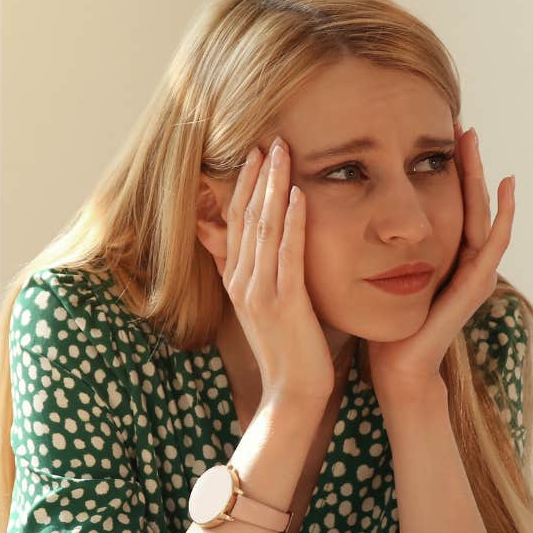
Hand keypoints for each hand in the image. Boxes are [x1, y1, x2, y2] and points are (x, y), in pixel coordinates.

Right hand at [223, 140, 335, 405]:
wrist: (292, 394)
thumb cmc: (289, 349)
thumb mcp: (263, 305)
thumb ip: (249, 272)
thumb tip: (233, 243)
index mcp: (238, 279)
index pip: (236, 220)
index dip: (245, 184)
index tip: (256, 151)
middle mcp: (242, 281)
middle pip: (245, 216)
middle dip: (256, 175)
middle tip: (269, 138)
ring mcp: (259, 292)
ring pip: (263, 228)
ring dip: (272, 187)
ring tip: (281, 152)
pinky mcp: (284, 304)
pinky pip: (287, 255)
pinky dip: (292, 222)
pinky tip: (299, 194)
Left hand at [366, 123, 514, 404]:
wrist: (395, 367)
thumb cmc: (382, 324)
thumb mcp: (375, 271)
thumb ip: (372, 243)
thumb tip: (341, 206)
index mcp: (441, 253)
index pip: (447, 201)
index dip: (445, 167)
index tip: (434, 131)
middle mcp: (463, 259)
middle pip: (470, 199)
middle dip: (466, 162)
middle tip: (460, 123)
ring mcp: (474, 271)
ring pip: (483, 212)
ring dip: (481, 176)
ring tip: (474, 141)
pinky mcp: (475, 286)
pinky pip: (494, 244)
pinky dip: (503, 214)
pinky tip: (504, 188)